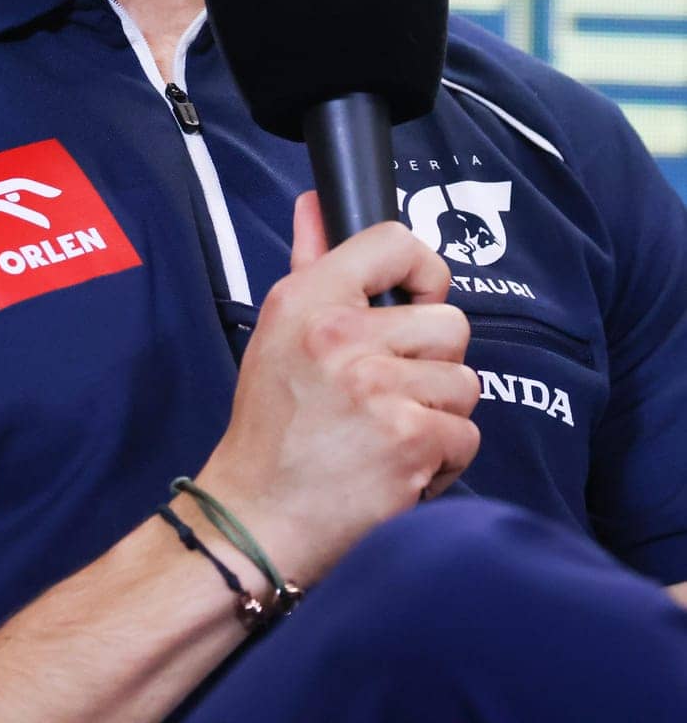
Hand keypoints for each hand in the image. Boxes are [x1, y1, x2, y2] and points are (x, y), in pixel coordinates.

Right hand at [197, 191, 480, 586]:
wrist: (256, 519)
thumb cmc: (270, 425)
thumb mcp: (276, 330)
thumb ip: (308, 262)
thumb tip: (314, 203)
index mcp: (310, 299)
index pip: (396, 242)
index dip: (424, 271)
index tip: (417, 301)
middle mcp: (343, 335)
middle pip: (449, 324)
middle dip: (432, 364)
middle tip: (390, 392)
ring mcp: (379, 389)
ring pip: (463, 383)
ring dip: (438, 416)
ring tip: (390, 433)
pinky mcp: (410, 442)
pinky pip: (465, 435)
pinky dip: (442, 461)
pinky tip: (399, 468)